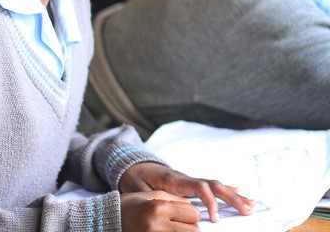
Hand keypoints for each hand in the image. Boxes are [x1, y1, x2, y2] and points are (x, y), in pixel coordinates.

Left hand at [119, 162, 254, 222]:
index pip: (198, 186)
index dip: (209, 201)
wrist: (132, 164)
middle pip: (212, 184)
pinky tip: (241, 193)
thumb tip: (162, 209)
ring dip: (233, 195)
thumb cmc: (134, 178)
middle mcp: (185, 177)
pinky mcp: (190, 183)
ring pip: (215, 184)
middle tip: (248, 211)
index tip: (215, 219)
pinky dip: (227, 189)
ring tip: (251, 205)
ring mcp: (189, 179)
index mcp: (173, 179)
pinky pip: (211, 185)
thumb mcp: (137, 189)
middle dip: (231, 197)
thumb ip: (150, 198)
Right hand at [121, 190, 199, 231]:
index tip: (186, 216)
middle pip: (194, 230)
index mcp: (159, 207)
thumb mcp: (150, 196)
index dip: (192, 214)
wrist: (109, 219)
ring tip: (173, 228)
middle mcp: (158, 224)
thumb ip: (173, 199)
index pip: (192, 213)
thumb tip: (192, 205)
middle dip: (190, 227)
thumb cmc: (130, 206)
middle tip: (180, 224)